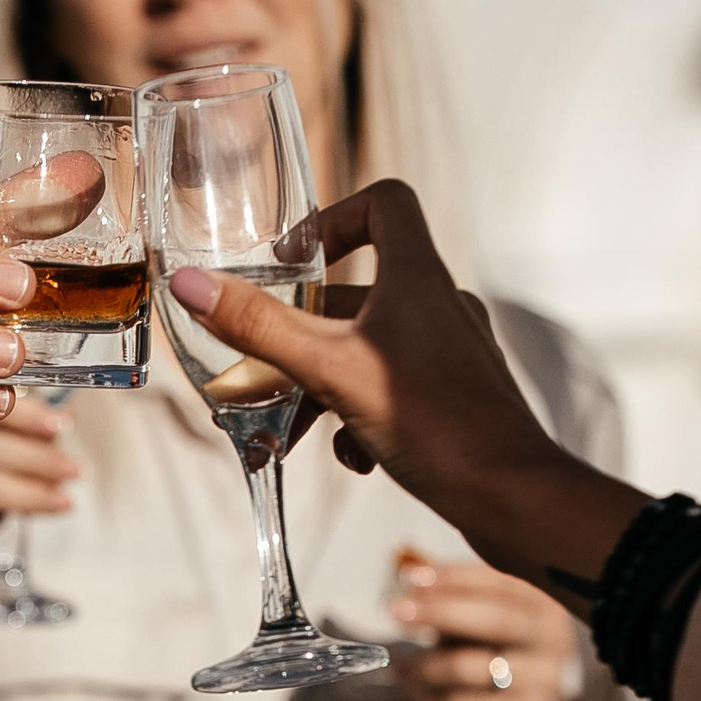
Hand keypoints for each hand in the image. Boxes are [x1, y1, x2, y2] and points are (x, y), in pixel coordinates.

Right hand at [168, 181, 650, 597]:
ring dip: (325, 384)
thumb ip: (258, 326)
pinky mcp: (458, 399)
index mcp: (417, 278)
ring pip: (370, 350)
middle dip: (304, 332)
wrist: (512, 498)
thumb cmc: (433, 423)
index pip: (385, 203)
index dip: (335, 216)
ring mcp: (454, 354)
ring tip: (294, 431)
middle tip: (263, 367)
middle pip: (360, 292)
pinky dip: (362, 416)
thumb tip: (189, 283)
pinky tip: (354, 458)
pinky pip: (394, 390)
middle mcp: (442, 306)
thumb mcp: (329, 371)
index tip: (294, 258)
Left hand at [393, 562, 576, 700]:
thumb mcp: (481, 626)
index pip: (498, 583)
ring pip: (468, 667)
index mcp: (544, 605)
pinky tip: (418, 693)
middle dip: (439, 612)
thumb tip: (411, 582)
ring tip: (403, 668)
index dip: (453, 578)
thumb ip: (454, 602)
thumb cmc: (498, 660)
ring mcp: (545, 682)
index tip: (411, 577)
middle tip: (396, 612)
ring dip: (424, 667)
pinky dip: (429, 699)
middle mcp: (553, 640)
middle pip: (493, 619)